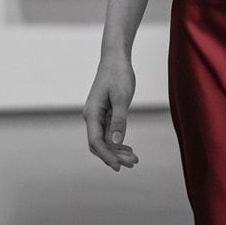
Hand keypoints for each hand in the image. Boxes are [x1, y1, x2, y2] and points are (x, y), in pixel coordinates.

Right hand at [82, 50, 139, 171]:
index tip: (119, 166)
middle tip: (133, 164)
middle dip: (114, 156)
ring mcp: (97, 115)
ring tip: (134, 159)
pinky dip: (118, 142)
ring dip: (117, 151)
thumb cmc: (118, 74)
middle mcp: (91, 117)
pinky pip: (109, 133)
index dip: (107, 155)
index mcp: (92, 113)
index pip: (96, 142)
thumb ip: (119, 120)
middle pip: (100, 144)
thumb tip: (116, 142)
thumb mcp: (121, 97)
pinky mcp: (105, 113)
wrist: (115, 58)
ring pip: (105, 140)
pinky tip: (128, 148)